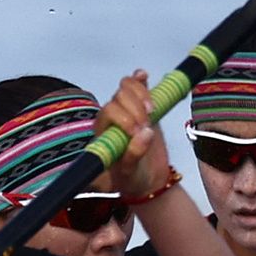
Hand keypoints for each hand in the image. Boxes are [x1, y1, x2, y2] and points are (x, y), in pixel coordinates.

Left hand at [97, 71, 174, 199]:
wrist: (145, 178)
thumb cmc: (131, 178)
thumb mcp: (129, 172)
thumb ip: (134, 154)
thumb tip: (146, 133)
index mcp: (103, 130)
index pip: (109, 111)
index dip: (124, 117)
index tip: (138, 132)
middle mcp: (112, 115)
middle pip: (119, 96)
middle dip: (136, 108)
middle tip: (147, 126)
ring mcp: (127, 108)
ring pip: (127, 86)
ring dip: (142, 94)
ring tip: (152, 111)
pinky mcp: (142, 106)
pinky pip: (138, 85)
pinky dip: (141, 79)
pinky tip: (145, 76)